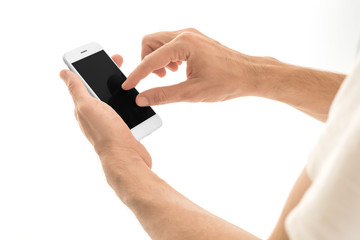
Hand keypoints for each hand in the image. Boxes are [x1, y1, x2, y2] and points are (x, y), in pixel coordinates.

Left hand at [59, 55, 151, 171]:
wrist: (126, 157)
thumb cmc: (107, 132)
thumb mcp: (88, 105)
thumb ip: (77, 89)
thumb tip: (63, 73)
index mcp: (84, 107)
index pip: (84, 81)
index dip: (90, 66)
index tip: (102, 55)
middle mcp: (95, 114)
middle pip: (101, 88)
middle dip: (109, 73)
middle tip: (120, 61)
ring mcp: (110, 121)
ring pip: (114, 99)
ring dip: (121, 88)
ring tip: (131, 79)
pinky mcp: (123, 128)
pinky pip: (126, 110)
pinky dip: (130, 102)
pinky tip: (138, 98)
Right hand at [122, 28, 273, 105]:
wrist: (249, 74)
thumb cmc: (227, 81)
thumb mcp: (192, 93)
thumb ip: (164, 95)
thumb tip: (142, 98)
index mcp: (184, 44)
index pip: (150, 60)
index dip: (137, 75)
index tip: (127, 86)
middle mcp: (185, 34)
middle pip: (150, 41)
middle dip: (146, 61)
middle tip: (157, 79)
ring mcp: (191, 35)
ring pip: (159, 41)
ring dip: (157, 59)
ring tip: (170, 75)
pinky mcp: (195, 39)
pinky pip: (171, 43)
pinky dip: (167, 56)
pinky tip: (178, 70)